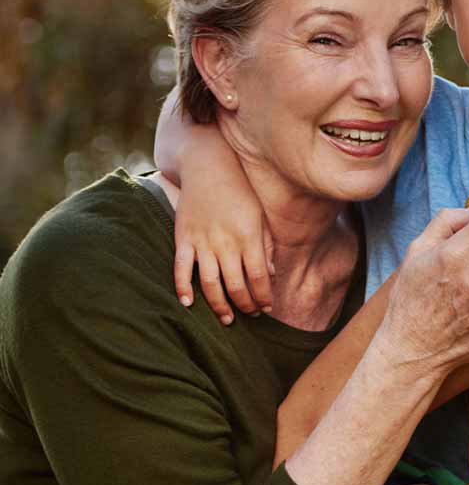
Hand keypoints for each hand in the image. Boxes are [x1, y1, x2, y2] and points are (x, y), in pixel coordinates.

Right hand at [172, 176, 274, 324]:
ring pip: (210, 283)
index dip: (264, 296)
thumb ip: (266, 245)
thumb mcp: (260, 216)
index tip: (267, 308)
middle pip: (236, 284)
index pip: (259, 277)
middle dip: (245, 304)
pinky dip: (182, 288)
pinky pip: (181, 268)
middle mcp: (226, 242)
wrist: (208, 167)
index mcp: (249, 237)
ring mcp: (202, 241)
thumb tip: (272, 274)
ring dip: (218, 304)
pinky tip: (188, 304)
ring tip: (227, 318)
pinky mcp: (183, 238)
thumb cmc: (240, 192)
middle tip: (250, 315)